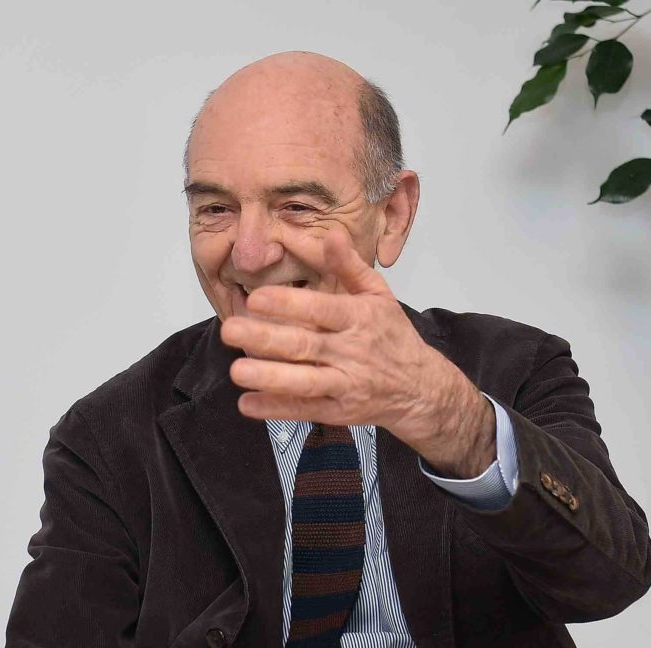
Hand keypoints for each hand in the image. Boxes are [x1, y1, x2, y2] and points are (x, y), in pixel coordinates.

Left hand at [218, 229, 495, 478]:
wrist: (421, 388)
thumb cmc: (393, 336)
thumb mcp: (378, 295)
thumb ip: (349, 266)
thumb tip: (332, 233)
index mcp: (359, 318)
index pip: (321, 309)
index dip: (289, 304)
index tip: (256, 298)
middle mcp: (352, 352)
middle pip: (306, 345)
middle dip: (265, 338)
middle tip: (229, 330)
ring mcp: (346, 384)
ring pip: (305, 382)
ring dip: (269, 377)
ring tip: (237, 370)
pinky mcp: (339, 411)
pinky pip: (305, 410)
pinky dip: (276, 409)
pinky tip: (247, 404)